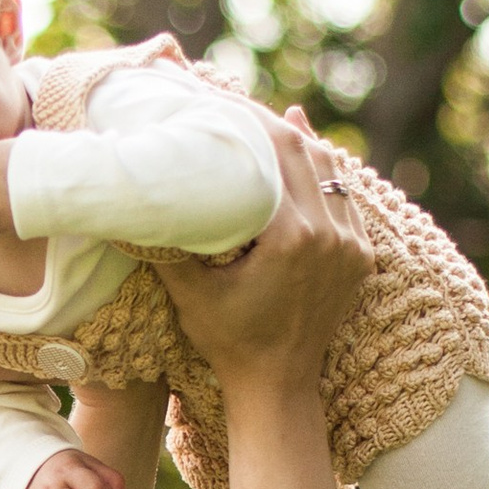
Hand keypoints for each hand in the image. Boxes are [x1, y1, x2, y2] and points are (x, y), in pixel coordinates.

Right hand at [150, 113, 367, 401]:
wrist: (277, 385)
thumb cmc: (227, 341)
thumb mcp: (189, 292)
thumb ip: (165, 244)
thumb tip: (128, 199)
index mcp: (291, 237)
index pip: (271, 157)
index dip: (245, 124)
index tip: (220, 103)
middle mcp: (329, 234)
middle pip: (303, 152)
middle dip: (270, 124)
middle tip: (240, 103)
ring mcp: (350, 245)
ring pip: (330, 169)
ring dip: (301, 142)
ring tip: (273, 117)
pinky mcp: (360, 256)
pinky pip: (345, 198)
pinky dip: (324, 172)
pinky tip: (308, 150)